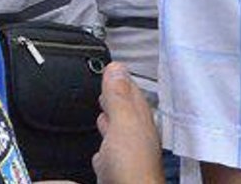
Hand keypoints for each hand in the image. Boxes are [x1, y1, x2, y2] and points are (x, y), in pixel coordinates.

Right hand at [92, 62, 164, 183]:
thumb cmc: (132, 170)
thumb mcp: (123, 125)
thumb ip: (118, 98)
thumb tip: (116, 68)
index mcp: (139, 123)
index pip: (133, 95)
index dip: (122, 81)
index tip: (113, 68)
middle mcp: (137, 140)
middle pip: (128, 114)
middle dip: (116, 99)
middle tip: (108, 86)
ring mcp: (129, 159)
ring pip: (120, 134)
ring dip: (111, 121)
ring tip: (103, 112)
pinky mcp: (118, 176)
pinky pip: (111, 157)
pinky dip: (104, 148)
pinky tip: (100, 152)